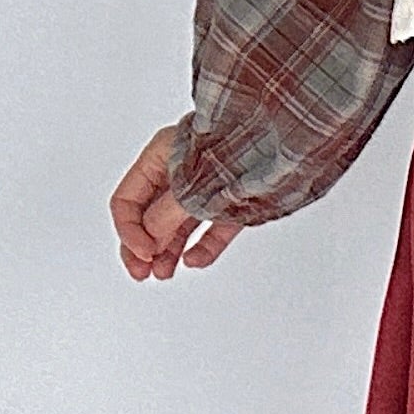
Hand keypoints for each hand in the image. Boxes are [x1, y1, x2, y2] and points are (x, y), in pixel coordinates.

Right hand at [111, 123, 240, 280]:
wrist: (286, 140)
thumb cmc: (236, 146)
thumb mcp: (187, 187)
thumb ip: (164, 216)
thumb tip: (150, 240)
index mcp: (161, 156)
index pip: (127, 200)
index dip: (129, 230)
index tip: (143, 253)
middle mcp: (181, 171)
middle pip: (150, 215)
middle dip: (144, 246)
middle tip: (143, 272)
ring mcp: (207, 186)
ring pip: (179, 225)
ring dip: (170, 251)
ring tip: (165, 273)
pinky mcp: (234, 200)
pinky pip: (213, 228)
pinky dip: (204, 246)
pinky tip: (196, 260)